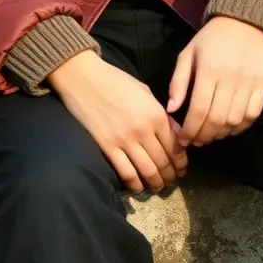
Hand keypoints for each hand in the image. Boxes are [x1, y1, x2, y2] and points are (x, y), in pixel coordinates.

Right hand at [49, 50, 187, 192]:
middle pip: (164, 162)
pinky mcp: (107, 146)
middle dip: (171, 175)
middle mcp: (143, 130)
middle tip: (171, 180)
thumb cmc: (114, 80)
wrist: (81, 76)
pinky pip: (126, 173)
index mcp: (155, 114)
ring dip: (156, 183)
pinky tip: (138, 186)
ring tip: (157, 186)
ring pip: (148, 171)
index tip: (181, 169)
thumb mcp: (144, 91)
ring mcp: (124, 140)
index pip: (176, 147)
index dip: (181, 162)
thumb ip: (161, 113)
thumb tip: (175, 134)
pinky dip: (135, 184)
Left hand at [167, 15, 262, 147]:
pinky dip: (241, 127)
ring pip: (235, 120)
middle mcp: (230, 79)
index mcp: (208, 70)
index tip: (183, 140)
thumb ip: (178, 82)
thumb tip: (171, 110)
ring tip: (210, 136)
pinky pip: (253, 115)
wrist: (243, 22)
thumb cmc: (210, 40)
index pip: (199, 109)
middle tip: (195, 142)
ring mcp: (250, 83)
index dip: (190, 129)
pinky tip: (229, 129)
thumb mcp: (187, 54)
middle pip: (217, 119)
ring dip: (221, 134)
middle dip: (204, 136)